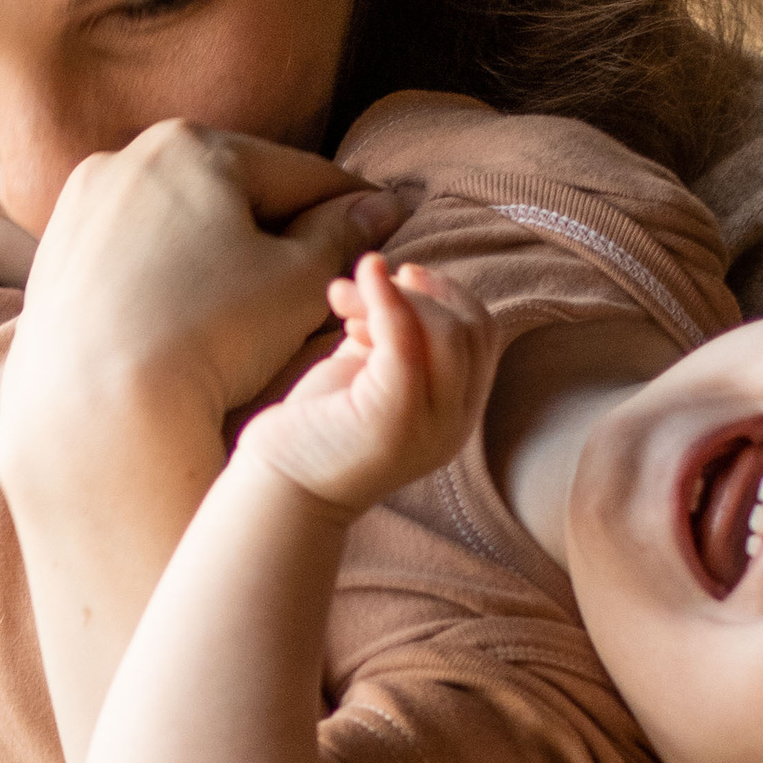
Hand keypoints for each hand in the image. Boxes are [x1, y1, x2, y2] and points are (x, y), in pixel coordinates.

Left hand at [0, 120, 402, 456]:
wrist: (94, 406)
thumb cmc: (208, 335)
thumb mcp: (300, 282)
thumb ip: (344, 234)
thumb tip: (379, 204)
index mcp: (191, 144)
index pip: (300, 173)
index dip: (353, 203)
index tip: (388, 221)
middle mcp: (124, 157)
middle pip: (234, 190)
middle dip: (281, 224)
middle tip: (326, 266)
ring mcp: (79, 206)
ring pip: (180, 222)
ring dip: (223, 248)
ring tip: (260, 298)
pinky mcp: (52, 256)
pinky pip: (133, 255)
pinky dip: (169, 275)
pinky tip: (191, 315)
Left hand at [237, 256, 496, 512]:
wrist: (280, 488)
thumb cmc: (317, 428)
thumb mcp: (367, 374)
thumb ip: (392, 336)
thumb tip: (389, 274)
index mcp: (455, 412)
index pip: (481, 335)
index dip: (448, 294)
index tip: (402, 276)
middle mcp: (454, 424)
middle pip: (469, 328)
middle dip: (418, 291)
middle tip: (362, 284)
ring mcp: (430, 425)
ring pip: (446, 332)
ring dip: (394, 297)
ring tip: (341, 298)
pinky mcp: (394, 417)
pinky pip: (405, 341)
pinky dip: (383, 299)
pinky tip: (353, 282)